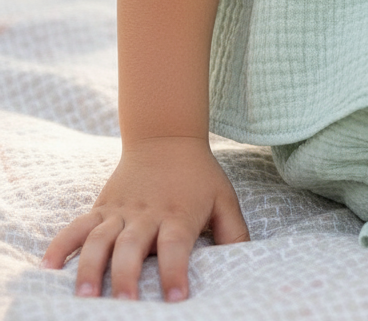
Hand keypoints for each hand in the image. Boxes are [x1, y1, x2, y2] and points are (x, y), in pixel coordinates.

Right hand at [41, 136, 248, 301]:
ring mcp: (120, 210)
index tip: (176, 298)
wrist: (167, 138)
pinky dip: (60, 245)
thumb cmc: (199, 176)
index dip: (175, 271)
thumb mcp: (224, 199)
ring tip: (83, 296)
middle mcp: (147, 214)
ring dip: (89, 267)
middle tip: (124, 304)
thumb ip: (234, 232)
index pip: (176, 246)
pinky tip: (47, 268)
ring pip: (100, 239)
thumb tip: (245, 262)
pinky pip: (77, 226)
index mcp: (179, 215)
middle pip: (132, 245)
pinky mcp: (101, 207)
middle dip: (126, 276)